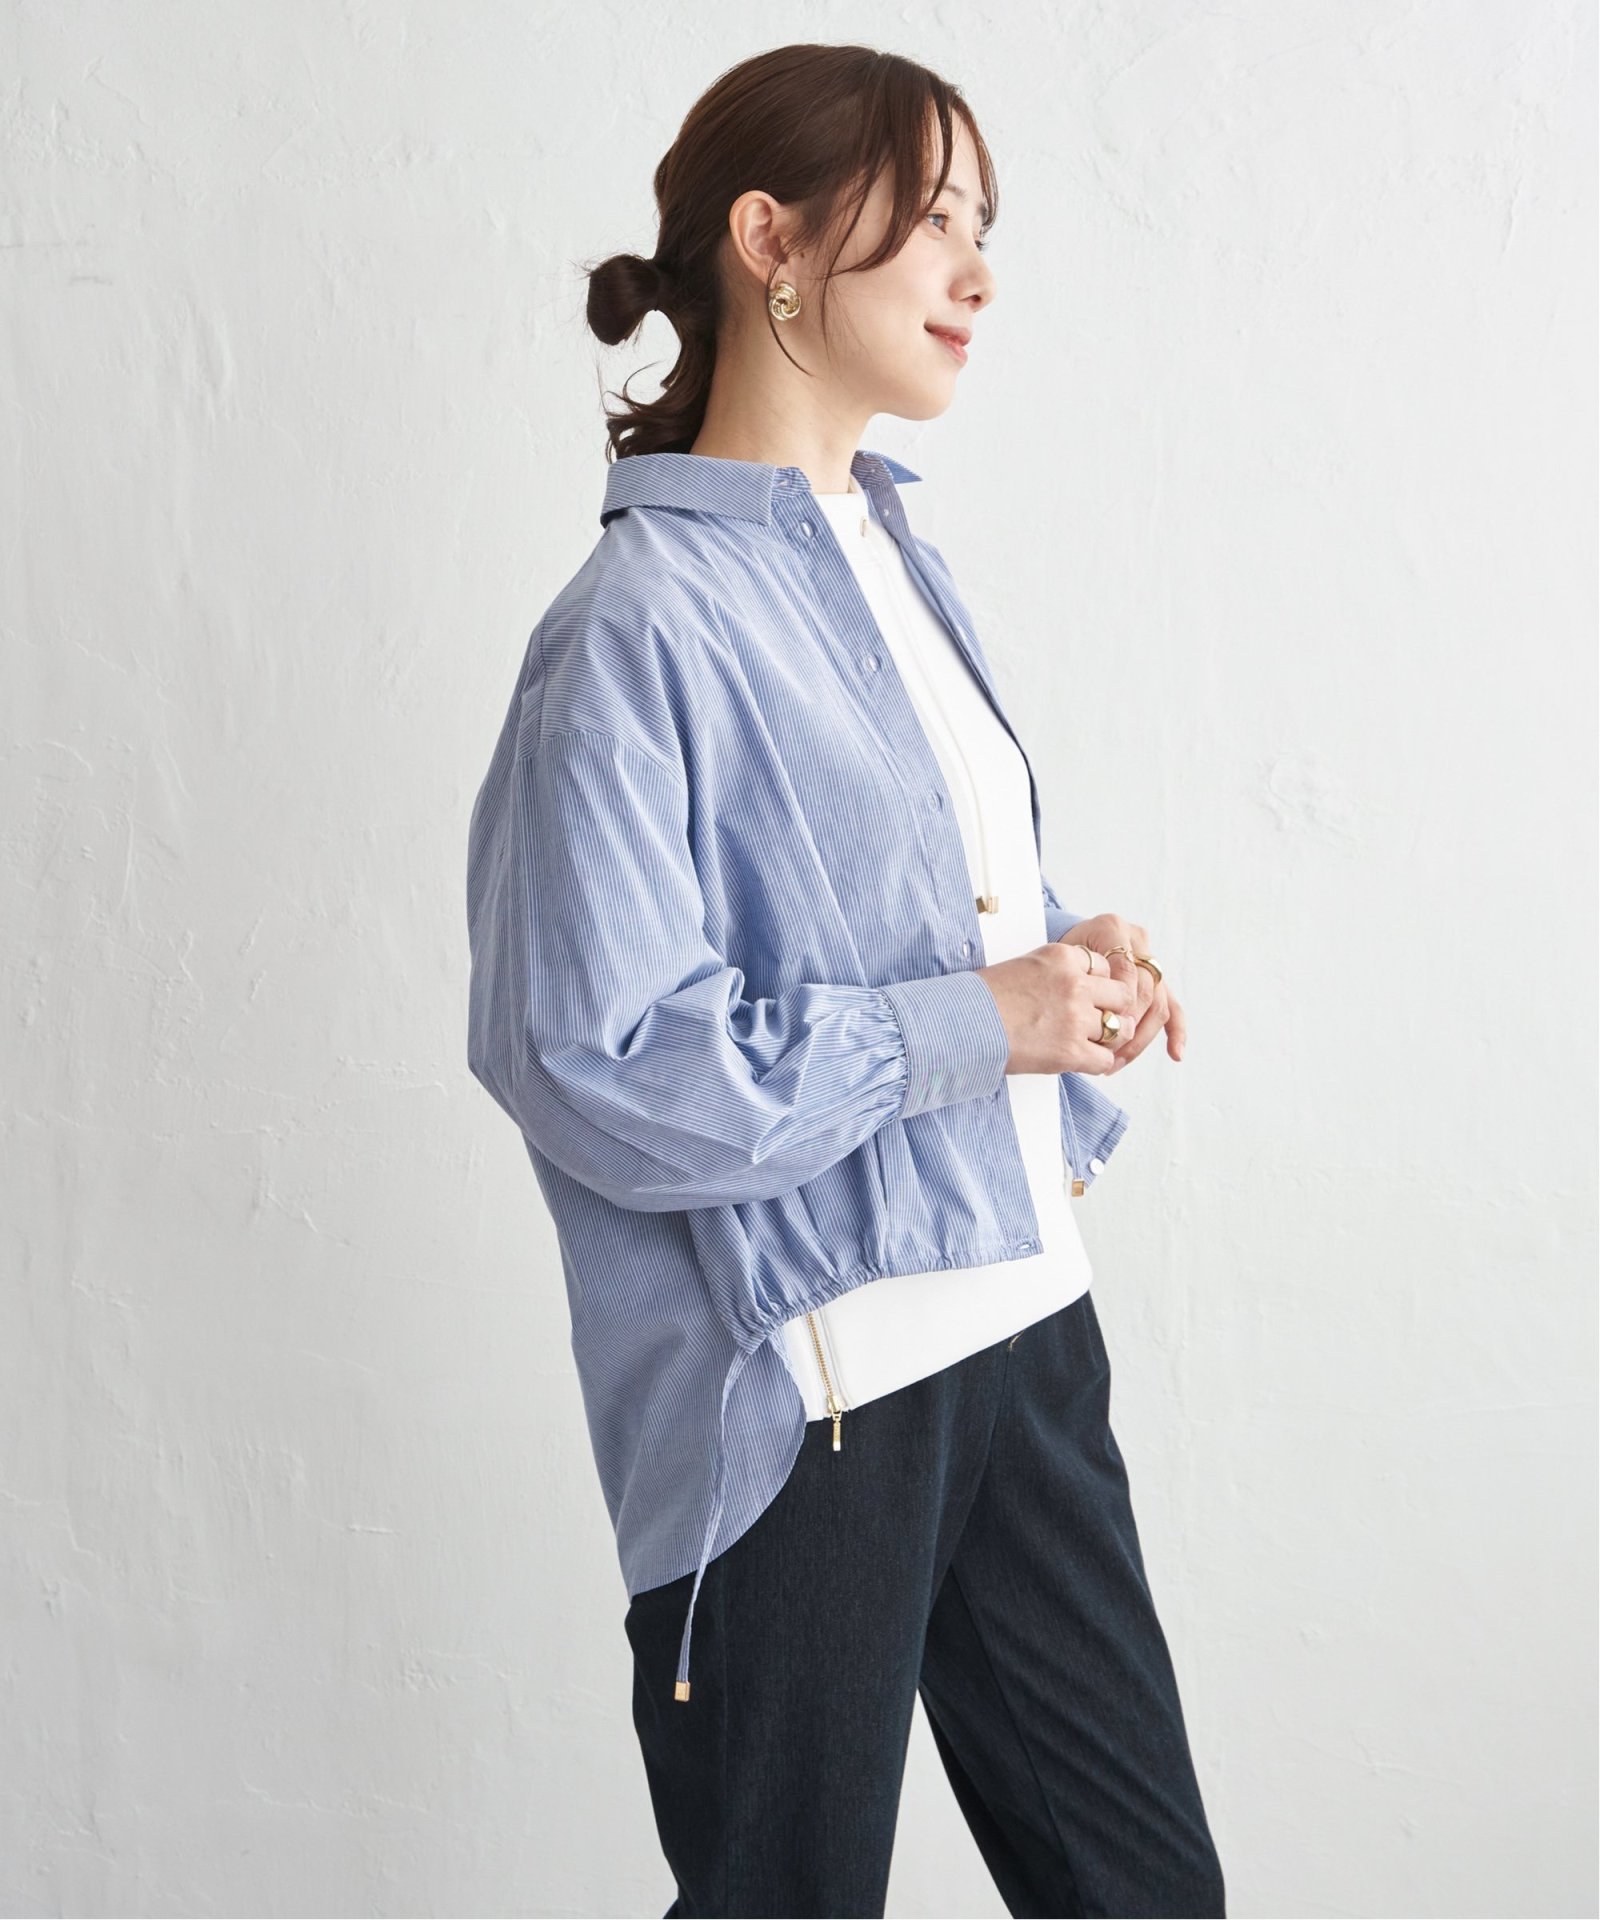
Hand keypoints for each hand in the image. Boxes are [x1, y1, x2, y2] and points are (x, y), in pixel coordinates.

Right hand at [974, 939, 1138, 1075]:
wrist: (961, 1025)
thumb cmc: (982, 998)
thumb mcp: (1023, 966)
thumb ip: (1056, 972)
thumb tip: (1071, 985)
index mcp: (1062, 957)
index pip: (1104, 966)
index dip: (1099, 983)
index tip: (1090, 995)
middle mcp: (1074, 984)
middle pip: (1122, 995)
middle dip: (1115, 1008)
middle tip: (1101, 1020)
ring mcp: (1075, 1018)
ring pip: (1119, 1029)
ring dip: (1109, 1038)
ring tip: (1092, 1042)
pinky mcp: (1070, 1051)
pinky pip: (1105, 1060)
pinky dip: (1098, 1063)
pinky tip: (1083, 1061)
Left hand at [1054, 912, 1185, 1072]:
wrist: (1061, 952)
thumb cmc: (1054, 962)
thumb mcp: (1056, 963)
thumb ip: (1071, 979)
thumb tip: (1087, 1021)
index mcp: (1111, 928)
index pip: (1126, 971)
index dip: (1116, 1005)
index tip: (1097, 1031)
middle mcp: (1135, 940)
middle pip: (1144, 989)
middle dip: (1126, 1027)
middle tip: (1103, 1053)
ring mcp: (1150, 961)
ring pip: (1158, 1003)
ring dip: (1140, 1038)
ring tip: (1116, 1061)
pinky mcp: (1157, 981)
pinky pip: (1173, 1007)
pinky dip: (1176, 1032)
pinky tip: (1175, 1054)